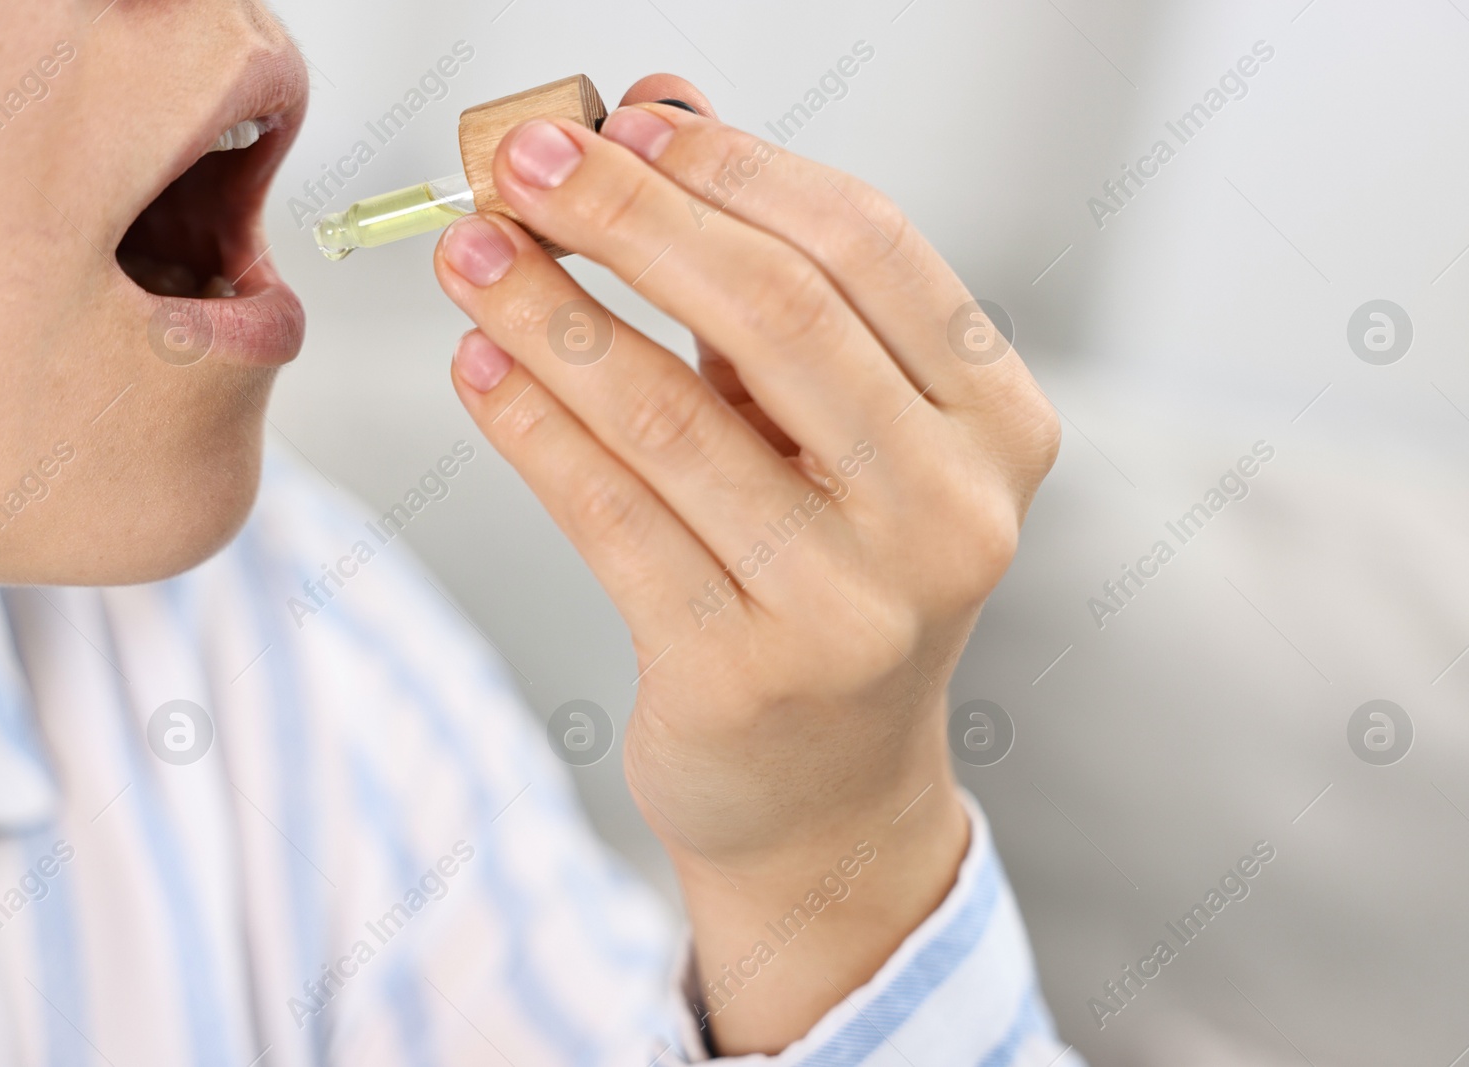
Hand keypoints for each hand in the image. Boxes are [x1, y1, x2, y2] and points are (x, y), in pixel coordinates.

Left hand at [433, 75, 1058, 1054]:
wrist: (827, 789)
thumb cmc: (829, 574)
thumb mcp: (827, 427)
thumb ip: (763, 270)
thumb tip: (661, 109)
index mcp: (997, 426)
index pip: (867, 249)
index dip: (733, 170)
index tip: (623, 123)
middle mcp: (950, 514)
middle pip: (777, 314)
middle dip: (630, 218)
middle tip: (523, 161)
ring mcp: (856, 605)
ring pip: (672, 415)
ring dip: (550, 313)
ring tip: (471, 254)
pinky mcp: (747, 674)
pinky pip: (612, 516)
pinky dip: (533, 426)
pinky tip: (482, 368)